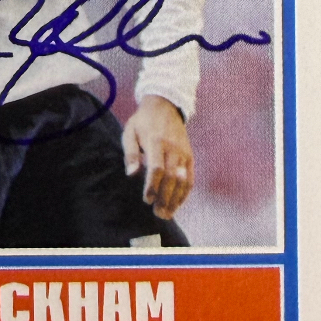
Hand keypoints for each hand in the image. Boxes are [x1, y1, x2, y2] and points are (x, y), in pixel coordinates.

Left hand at [121, 95, 193, 219]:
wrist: (165, 106)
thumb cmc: (143, 122)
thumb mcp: (130, 132)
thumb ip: (131, 153)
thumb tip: (132, 174)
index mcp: (156, 141)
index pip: (157, 168)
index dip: (153, 186)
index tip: (147, 200)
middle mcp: (172, 148)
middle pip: (172, 177)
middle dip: (165, 198)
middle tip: (158, 214)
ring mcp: (183, 153)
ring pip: (183, 180)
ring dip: (176, 200)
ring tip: (167, 214)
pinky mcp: (189, 156)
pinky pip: (190, 178)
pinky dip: (185, 193)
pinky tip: (178, 204)